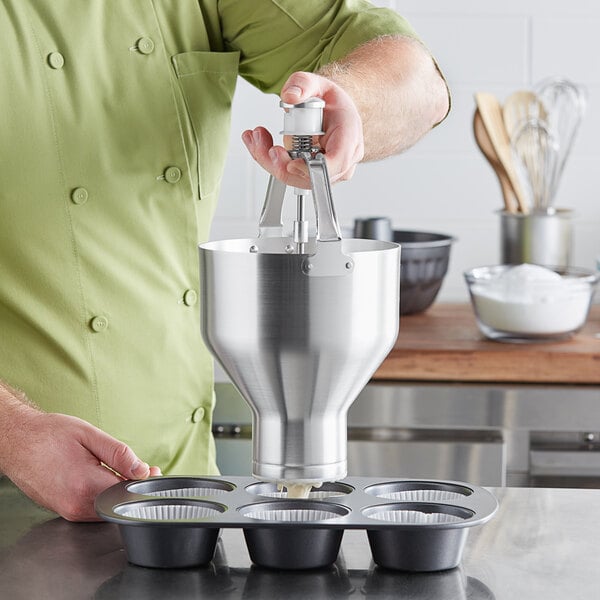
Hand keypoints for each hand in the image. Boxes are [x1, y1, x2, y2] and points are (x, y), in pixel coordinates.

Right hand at [2, 411, 160, 521]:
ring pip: (108, 508)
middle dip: (134, 487)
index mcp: (86, 485)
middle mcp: (76, 505)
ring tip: (122, 471)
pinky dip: (105, 496)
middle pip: (120, 503)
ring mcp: (69, 511)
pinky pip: (94, 508)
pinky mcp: (65, 511)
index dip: (145, 481)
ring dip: (120, 492)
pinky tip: (104, 478)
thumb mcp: (89, 435)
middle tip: (141, 468)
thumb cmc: (49, 434)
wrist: (17, 441)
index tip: (153, 470)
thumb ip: (119, 454)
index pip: (129, 491)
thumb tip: (142, 469)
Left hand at [242, 71, 363, 188]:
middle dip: (281, 164)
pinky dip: (272, 162)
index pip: (335, 163)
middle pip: (310, 177)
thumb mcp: (317, 83)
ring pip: (297, 179)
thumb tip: (290, 96)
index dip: (311, 168)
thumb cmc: (331, 103)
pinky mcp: (313, 175)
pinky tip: (261, 144)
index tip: (290, 164)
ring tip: (257, 137)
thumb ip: (303, 84)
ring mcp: (328, 171)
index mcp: (348, 136)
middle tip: (263, 144)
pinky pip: (291, 176)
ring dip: (271, 162)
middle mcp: (342, 160)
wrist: (333, 113)